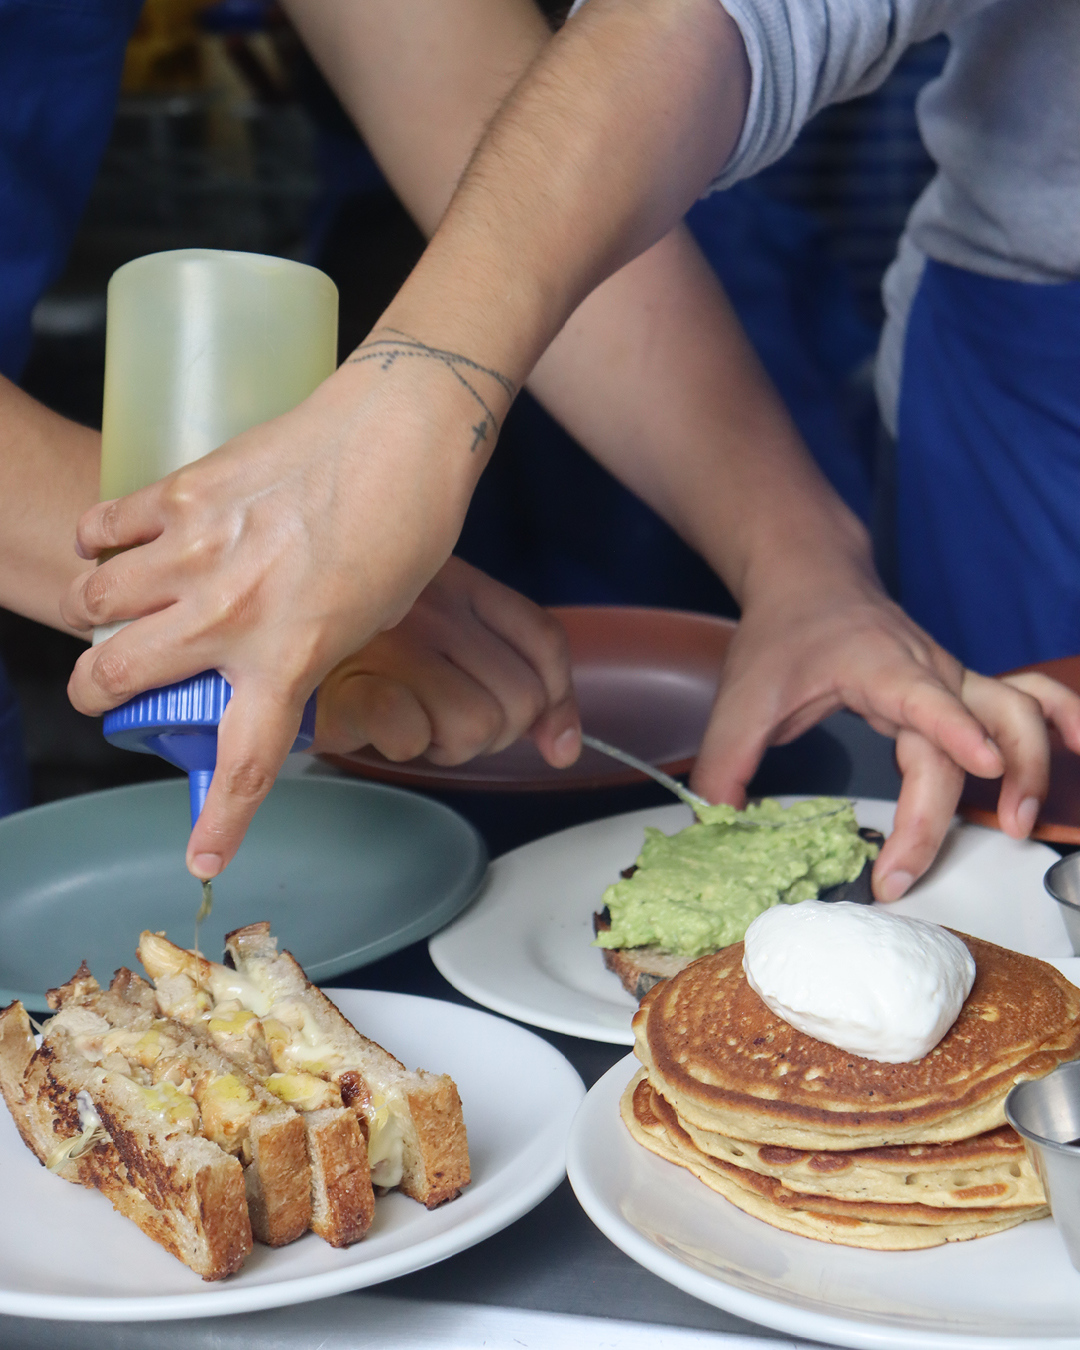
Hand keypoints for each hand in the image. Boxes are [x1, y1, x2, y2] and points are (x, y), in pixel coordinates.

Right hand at [60, 330, 515, 879]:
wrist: (400, 432)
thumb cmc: (404, 525)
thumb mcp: (366, 620)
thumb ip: (303, 650)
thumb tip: (262, 659)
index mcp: (290, 656)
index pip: (242, 764)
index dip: (217, 824)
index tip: (202, 861)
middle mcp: (229, 614)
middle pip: (114, 678)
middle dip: (97, 697)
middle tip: (108, 692)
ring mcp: (196, 551)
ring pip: (94, 604)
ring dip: (97, 617)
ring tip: (119, 612)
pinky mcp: (182, 492)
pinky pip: (104, 528)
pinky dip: (99, 543)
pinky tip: (117, 547)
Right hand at [314, 557, 580, 766]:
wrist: (259, 641)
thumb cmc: (348, 645)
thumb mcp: (438, 635)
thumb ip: (511, 672)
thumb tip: (564, 747)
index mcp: (455, 581)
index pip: (542, 640)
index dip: (557, 699)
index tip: (552, 737)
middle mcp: (430, 605)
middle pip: (519, 698)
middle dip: (491, 733)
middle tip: (444, 722)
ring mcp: (391, 641)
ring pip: (477, 725)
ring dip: (447, 745)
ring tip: (409, 722)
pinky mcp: (349, 681)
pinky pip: (414, 736)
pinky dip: (404, 747)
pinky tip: (379, 729)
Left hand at [690, 571, 1079, 901]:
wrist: (809, 579)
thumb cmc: (782, 633)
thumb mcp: (739, 697)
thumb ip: (724, 763)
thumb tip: (714, 823)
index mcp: (878, 665)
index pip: (926, 698)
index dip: (955, 731)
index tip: (980, 768)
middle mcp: (929, 669)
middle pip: (962, 738)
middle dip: (941, 812)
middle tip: (903, 875)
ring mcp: (952, 677)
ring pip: (1015, 712)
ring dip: (1029, 765)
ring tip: (1018, 824)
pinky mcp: (960, 688)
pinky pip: (1027, 698)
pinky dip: (1059, 722)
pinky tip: (1078, 749)